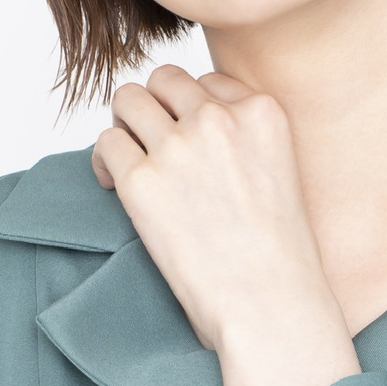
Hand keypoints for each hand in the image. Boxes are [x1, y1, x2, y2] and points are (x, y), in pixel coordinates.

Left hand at [92, 64, 360, 385]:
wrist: (270, 305)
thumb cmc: (279, 259)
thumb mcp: (281, 176)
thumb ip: (244, 143)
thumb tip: (193, 137)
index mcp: (263, 112)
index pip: (209, 82)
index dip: (192, 109)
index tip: (190, 139)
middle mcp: (219, 119)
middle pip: (165, 80)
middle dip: (154, 106)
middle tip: (150, 143)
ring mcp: (178, 147)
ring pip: (128, 99)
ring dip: (125, 124)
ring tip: (129, 160)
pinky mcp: (142, 181)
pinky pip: (107, 144)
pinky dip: (105, 162)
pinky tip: (116, 187)